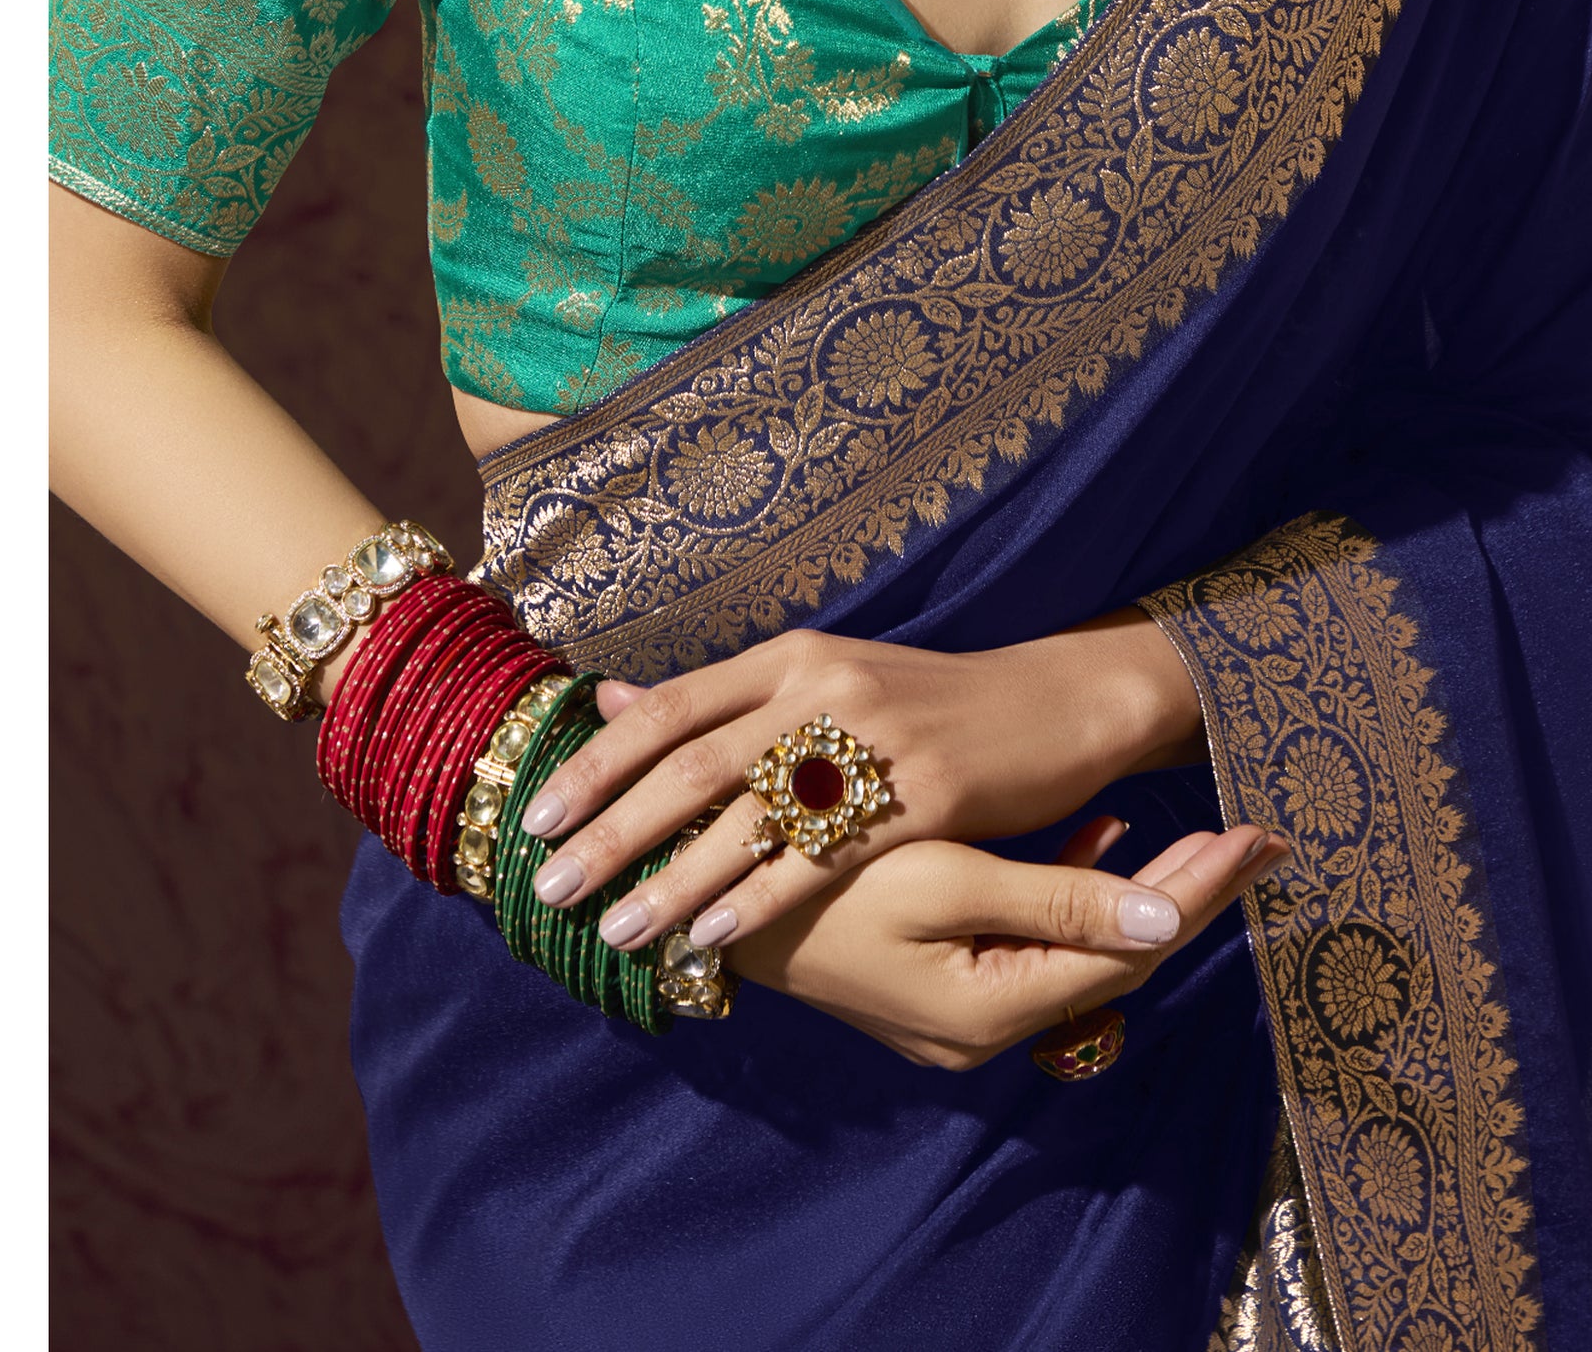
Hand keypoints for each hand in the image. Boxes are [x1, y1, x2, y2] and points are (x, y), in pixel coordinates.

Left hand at [518, 615, 1205, 958]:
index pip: (670, 710)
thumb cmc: (931, 707)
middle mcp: (819, 684)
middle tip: (547, 886)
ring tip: (616, 931)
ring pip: (746, 816)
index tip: (535, 817)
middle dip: (610, 830)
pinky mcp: (922, 791)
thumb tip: (615, 702)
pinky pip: (823, 854)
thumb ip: (727, 699)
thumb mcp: (827, 679)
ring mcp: (872, 736)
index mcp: (790, 655)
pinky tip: (716, 936)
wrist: (1056, 702)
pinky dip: (760, 897)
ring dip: (672, 880)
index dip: (597, 764)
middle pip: (690, 763)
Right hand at [726, 816, 1289, 1069]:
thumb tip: (1165, 911)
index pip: (1132, 945)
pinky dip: (1070, 889)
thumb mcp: (945, 881)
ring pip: (1081, 945)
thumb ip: (1056, 896)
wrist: (712, 908)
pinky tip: (1099, 837)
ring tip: (1205, 834)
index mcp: (997, 1008)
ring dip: (1136, 889)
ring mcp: (964, 1012)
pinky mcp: (943, 984)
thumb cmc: (826, 887)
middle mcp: (988, 1027)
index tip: (1258, 835)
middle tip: (1257, 832)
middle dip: (1190, 888)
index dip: (1200, 889)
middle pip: (1116, 951)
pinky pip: (1035, 939)